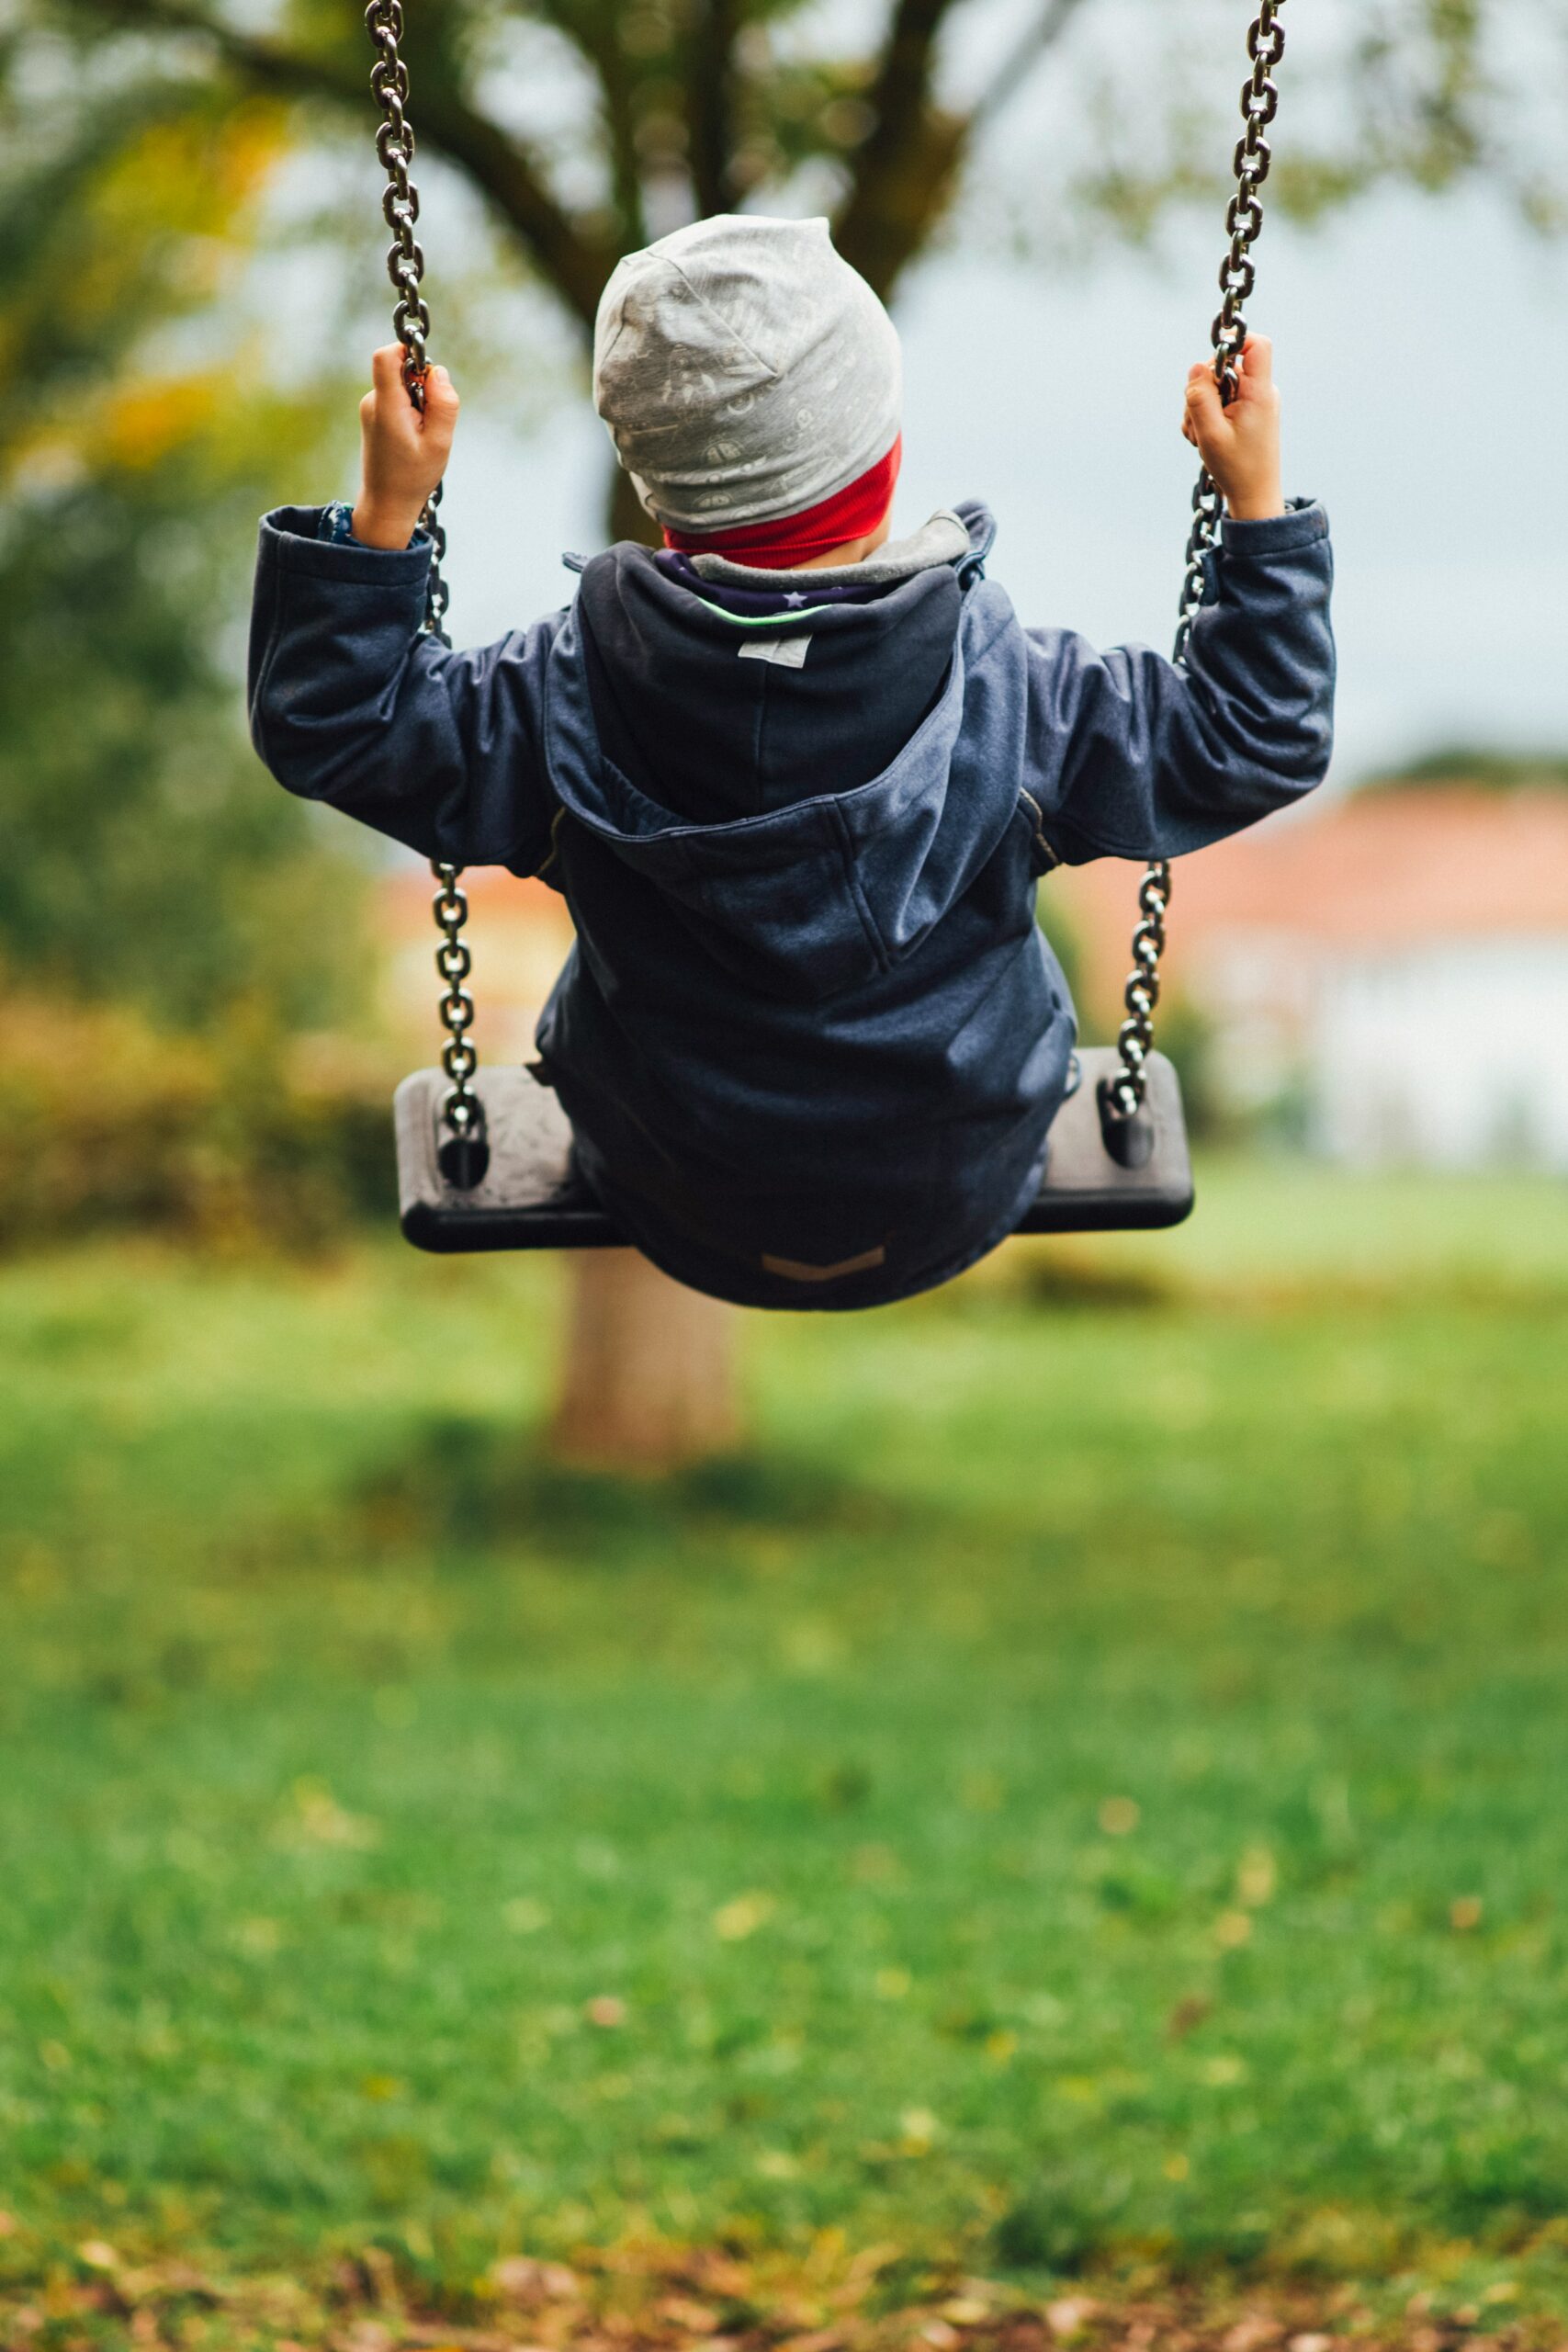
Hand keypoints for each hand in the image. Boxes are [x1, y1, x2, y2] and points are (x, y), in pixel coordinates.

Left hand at [352, 344, 459, 549]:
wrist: (387, 503)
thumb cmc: (414, 477)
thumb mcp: (439, 443)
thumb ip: (443, 404)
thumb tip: (438, 371)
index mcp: (387, 406)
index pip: (385, 356)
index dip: (405, 350)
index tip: (425, 370)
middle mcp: (373, 402)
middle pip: (397, 369)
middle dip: (421, 384)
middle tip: (431, 420)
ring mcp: (370, 409)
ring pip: (399, 386)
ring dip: (418, 401)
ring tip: (422, 434)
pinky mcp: (373, 416)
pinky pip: (396, 399)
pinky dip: (411, 411)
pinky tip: (414, 438)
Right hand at [1182, 333, 1283, 521]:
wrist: (1254, 497)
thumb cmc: (1236, 469)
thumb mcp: (1210, 434)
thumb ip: (1200, 398)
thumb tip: (1194, 367)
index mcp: (1259, 393)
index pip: (1257, 345)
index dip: (1234, 343)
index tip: (1212, 362)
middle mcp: (1259, 394)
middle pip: (1225, 368)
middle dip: (1202, 390)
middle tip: (1196, 421)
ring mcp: (1252, 404)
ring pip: (1217, 388)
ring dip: (1199, 409)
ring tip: (1200, 438)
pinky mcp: (1244, 415)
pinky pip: (1219, 404)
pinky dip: (1205, 419)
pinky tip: (1203, 441)